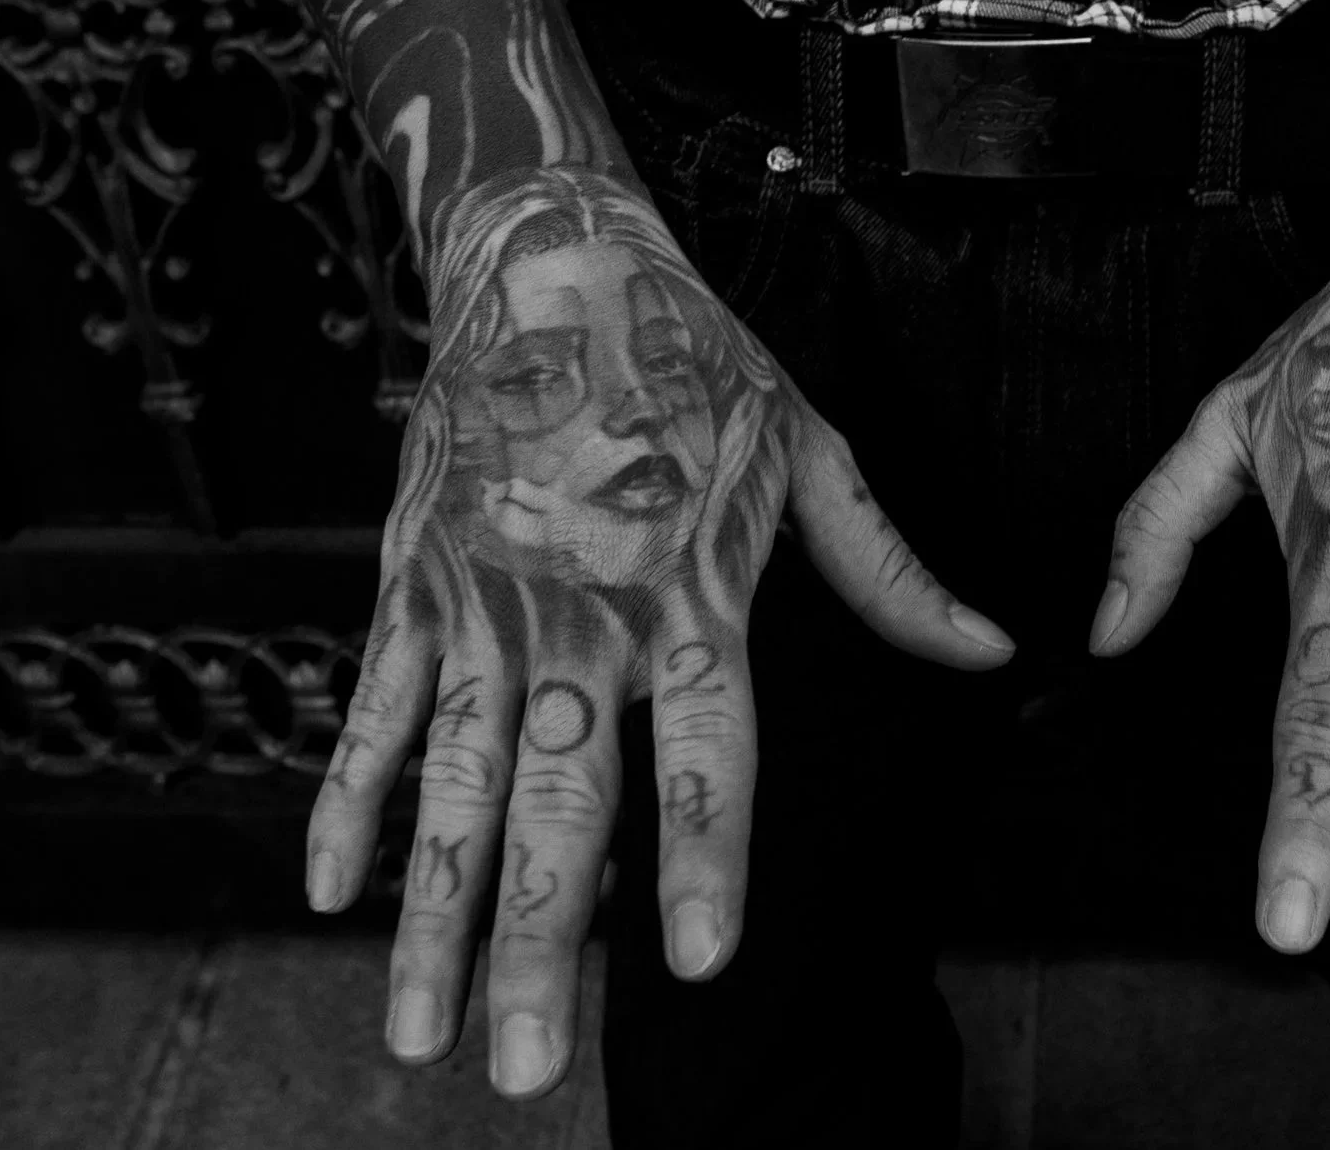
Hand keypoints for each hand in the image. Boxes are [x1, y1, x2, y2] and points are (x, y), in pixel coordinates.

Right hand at [304, 167, 1013, 1097]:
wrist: (547, 259)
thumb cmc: (695, 360)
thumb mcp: (812, 450)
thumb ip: (890, 572)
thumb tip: (996, 650)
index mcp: (691, 588)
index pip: (707, 748)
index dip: (703, 856)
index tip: (699, 963)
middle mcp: (581, 613)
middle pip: (560, 804)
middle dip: (540, 945)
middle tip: (524, 1072)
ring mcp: (482, 606)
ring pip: (454, 787)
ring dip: (434, 917)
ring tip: (422, 1037)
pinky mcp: (413, 584)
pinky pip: (375, 712)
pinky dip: (350, 803)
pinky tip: (333, 897)